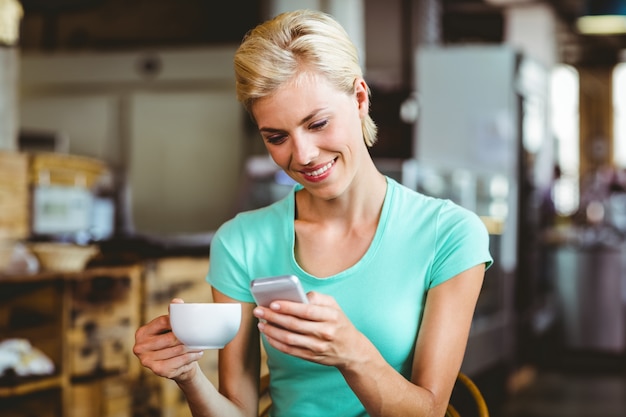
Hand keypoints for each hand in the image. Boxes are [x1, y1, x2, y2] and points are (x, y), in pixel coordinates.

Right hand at [133, 298, 203, 381]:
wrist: (175, 366)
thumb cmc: (172, 342)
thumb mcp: (170, 327)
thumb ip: (173, 314)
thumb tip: (176, 302)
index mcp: (142, 333)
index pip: (163, 322)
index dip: (178, 321)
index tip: (191, 321)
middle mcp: (140, 347)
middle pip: (170, 337)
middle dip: (187, 336)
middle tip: (199, 335)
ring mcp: (147, 360)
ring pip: (177, 349)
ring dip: (191, 347)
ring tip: (200, 344)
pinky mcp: (157, 370)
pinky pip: (179, 361)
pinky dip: (191, 357)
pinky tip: (197, 353)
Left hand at [253, 292, 370, 369]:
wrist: (352, 350)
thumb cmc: (339, 323)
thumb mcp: (335, 306)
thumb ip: (317, 298)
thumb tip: (297, 294)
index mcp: (331, 316)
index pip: (306, 311)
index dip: (288, 307)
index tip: (273, 303)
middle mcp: (325, 332)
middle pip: (294, 324)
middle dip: (273, 317)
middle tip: (259, 311)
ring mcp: (317, 346)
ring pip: (289, 339)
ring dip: (272, 331)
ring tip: (261, 323)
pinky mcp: (311, 357)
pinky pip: (290, 350)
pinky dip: (276, 343)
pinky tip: (268, 335)